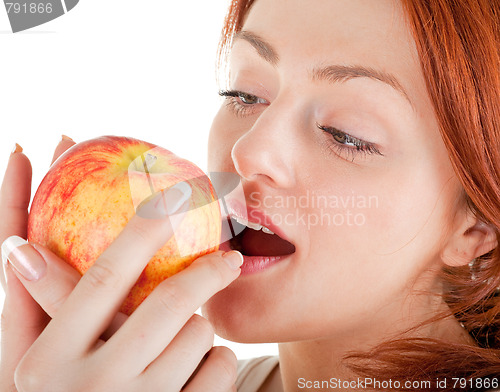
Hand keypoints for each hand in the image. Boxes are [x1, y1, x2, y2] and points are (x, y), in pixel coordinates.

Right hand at [1, 144, 241, 391]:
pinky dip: (219, 360)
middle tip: (230, 258)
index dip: (144, 229)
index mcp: (48, 361)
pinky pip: (221, 368)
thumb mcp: (36, 361)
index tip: (178, 196)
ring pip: (199, 335)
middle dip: (208, 272)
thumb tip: (19, 246)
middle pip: (170, 302)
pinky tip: (198, 370)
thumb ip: (33, 306)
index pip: (105, 277)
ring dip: (201, 328)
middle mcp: (90, 387)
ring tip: (183, 340)